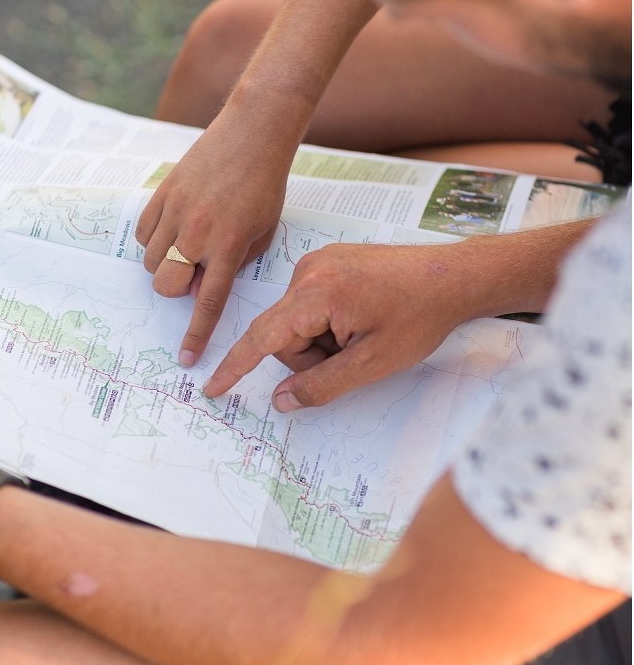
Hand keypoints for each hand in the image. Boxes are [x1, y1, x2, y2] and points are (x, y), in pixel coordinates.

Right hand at [135, 106, 296, 364]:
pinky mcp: (162, 194)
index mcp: (230, 245)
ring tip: (189, 245)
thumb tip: (199, 289)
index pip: (208, 302)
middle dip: (178, 289)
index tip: (188, 359)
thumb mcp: (263, 231)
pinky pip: (143, 235)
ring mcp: (176, 211)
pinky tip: (175, 228)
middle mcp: (199, 231)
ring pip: (151, 263)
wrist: (253, 133)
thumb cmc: (266, 184)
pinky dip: (155, 240)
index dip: (196, 334)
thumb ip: (234, 265)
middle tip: (196, 272)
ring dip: (167, 265)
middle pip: (166, 286)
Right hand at [203, 243, 471, 409]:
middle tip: (354, 355)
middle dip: (312, 356)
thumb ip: (322, 385)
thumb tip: (282, 401)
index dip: (236, 366)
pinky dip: (329, 323)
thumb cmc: (421, 315)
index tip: (213, 387)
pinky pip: (310, 306)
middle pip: (282, 335)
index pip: (262, 337)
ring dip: (323, 340)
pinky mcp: (328, 263)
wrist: (452, 277)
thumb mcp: (373, 363)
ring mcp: (318, 264)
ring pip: (296, 323)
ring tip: (364, 333)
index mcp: (317, 294)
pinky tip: (362, 318)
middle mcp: (309, 272)